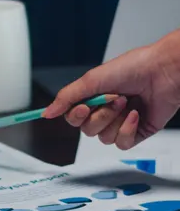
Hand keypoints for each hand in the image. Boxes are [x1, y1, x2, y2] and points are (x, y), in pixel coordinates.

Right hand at [43, 29, 179, 148]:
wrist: (163, 72)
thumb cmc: (132, 68)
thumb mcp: (92, 80)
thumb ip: (67, 97)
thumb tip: (47, 112)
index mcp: (93, 97)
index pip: (73, 117)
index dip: (76, 116)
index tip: (84, 106)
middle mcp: (105, 110)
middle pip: (87, 130)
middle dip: (100, 115)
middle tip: (114, 99)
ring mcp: (120, 122)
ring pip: (104, 138)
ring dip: (115, 120)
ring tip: (127, 103)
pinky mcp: (137, 132)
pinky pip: (122, 143)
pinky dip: (128, 129)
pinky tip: (135, 114)